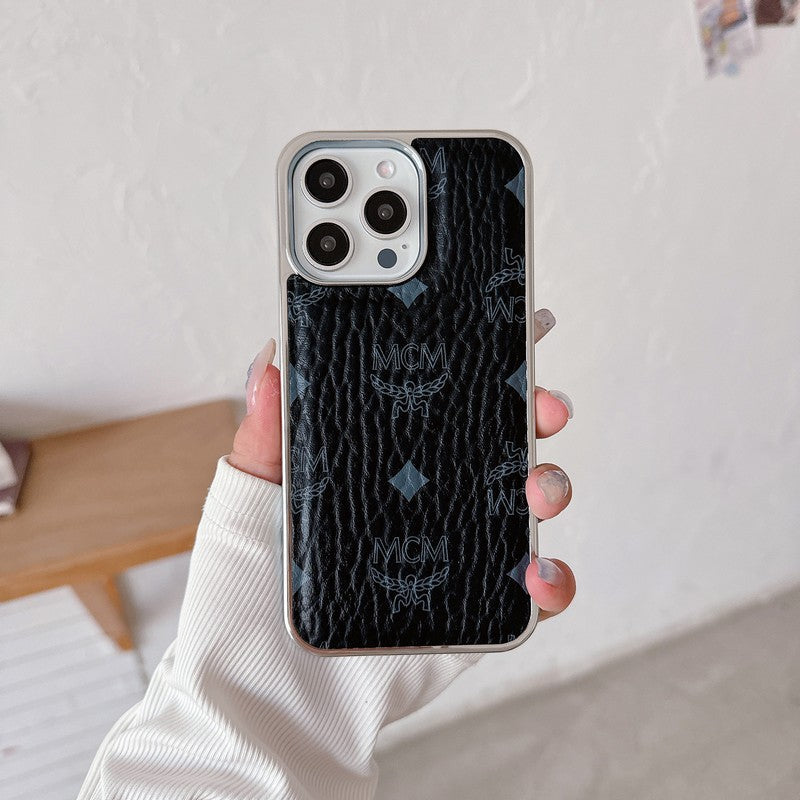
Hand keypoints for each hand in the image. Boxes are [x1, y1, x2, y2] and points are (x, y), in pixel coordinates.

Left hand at [229, 309, 574, 622]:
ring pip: (526, 502)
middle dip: (534, 410)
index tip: (514, 319)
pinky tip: (535, 573)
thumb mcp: (245, 504)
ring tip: (535, 488)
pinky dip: (554, 580)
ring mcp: (456, 550)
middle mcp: (428, 497)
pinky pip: (536, 592)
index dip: (481, 358)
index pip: (439, 396)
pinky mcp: (475, 609)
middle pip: (498, 439)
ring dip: (551, 483)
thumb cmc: (244, 600)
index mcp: (381, 460)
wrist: (261, 700)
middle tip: (544, 403)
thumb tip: (272, 355)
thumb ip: (264, 435)